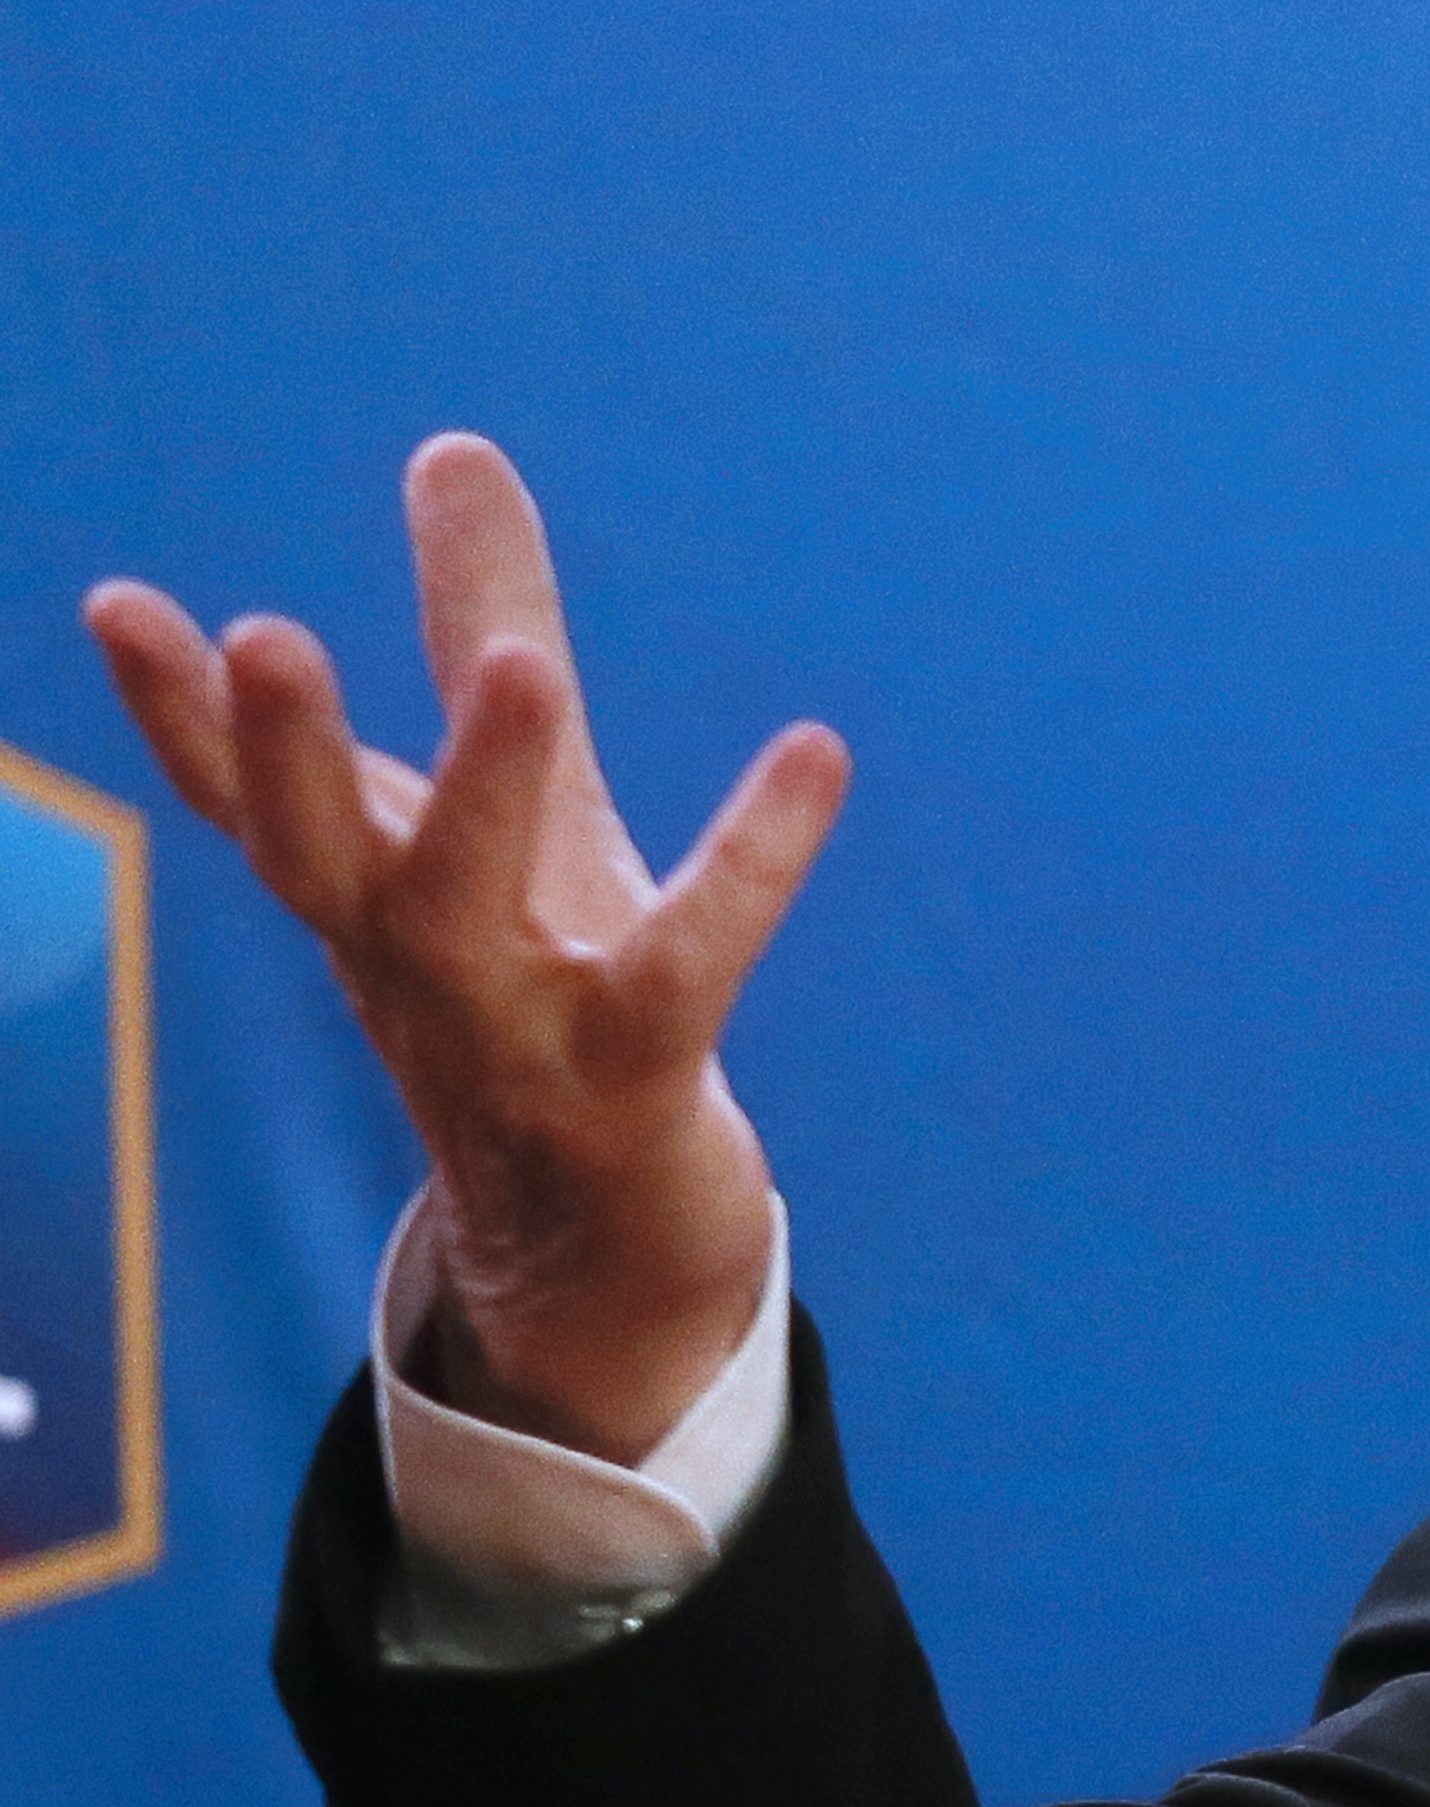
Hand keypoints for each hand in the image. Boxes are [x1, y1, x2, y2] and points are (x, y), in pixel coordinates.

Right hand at [86, 436, 847, 1463]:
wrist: (606, 1246)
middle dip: (286, 753)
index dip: (180, 717)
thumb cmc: (548, 995)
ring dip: (481, 796)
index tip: (118, 605)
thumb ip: (485, 624)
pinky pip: (690, 965)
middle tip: (264, 635)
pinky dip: (752, 863)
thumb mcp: (520, 804)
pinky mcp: (635, 1082)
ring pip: (470, 920)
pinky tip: (818, 754)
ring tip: (522, 668)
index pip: (251, 803)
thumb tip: (451, 443)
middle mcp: (416, 967)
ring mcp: (515, 1035)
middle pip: (323, 860)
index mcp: (373, 900)